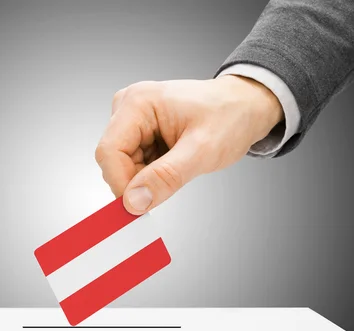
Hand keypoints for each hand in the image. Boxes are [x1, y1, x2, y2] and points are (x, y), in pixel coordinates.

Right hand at [95, 76, 283, 214]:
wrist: (245, 107)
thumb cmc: (230, 117)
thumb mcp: (202, 151)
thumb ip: (166, 177)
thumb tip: (134, 201)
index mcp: (138, 102)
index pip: (109, 152)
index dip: (121, 183)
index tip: (140, 206)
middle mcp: (128, 107)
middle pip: (113, 160)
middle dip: (136, 181)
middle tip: (170, 184)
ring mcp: (132, 120)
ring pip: (121, 166)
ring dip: (145, 178)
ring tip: (178, 166)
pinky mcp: (138, 132)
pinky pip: (132, 164)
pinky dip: (150, 174)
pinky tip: (173, 163)